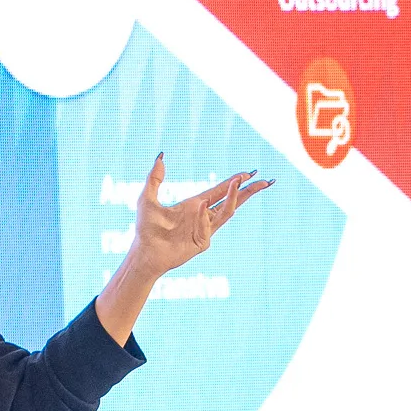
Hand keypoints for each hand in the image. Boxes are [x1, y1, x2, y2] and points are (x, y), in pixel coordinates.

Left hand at [91, 154, 275, 345]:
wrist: (144, 253)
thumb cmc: (145, 229)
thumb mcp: (147, 198)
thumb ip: (155, 178)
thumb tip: (160, 157)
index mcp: (194, 205)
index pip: (220, 191)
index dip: (235, 182)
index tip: (250, 173)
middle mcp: (202, 217)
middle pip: (232, 202)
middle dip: (249, 191)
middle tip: (266, 181)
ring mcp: (205, 231)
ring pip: (227, 212)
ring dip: (236, 196)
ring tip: (239, 181)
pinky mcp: (203, 243)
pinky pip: (208, 225)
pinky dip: (205, 215)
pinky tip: (199, 207)